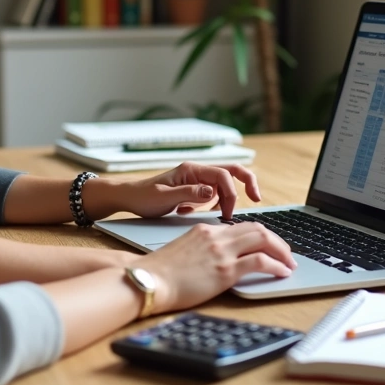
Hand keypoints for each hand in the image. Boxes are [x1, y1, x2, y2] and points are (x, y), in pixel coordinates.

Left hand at [122, 162, 260, 219]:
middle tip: (256, 198)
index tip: (229, 214)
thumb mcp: (165, 197)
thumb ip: (189, 194)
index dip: (232, 193)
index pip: (222, 175)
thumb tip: (212, 193)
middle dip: (246, 183)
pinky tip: (191, 213)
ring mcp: (196, 180)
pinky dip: (211, 205)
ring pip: (223, 185)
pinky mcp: (193, 190)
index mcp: (191, 170)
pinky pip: (212, 195)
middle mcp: (196, 172)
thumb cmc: (143, 197)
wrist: (128, 198)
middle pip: (231, 171)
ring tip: (213, 215)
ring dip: (225, 199)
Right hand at [137, 222, 294, 313]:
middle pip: (257, 228)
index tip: (269, 245)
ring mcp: (221, 252)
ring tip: (289, 263)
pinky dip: (276, 265)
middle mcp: (216, 236)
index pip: (241, 226)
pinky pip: (260, 261)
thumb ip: (202, 249)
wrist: (148, 280)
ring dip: (281, 251)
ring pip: (263, 239)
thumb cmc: (159, 273)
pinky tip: (282, 272)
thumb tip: (215, 260)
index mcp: (205, 230)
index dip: (260, 235)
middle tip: (286, 253)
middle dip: (276, 241)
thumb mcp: (183, 251)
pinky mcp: (225, 270)